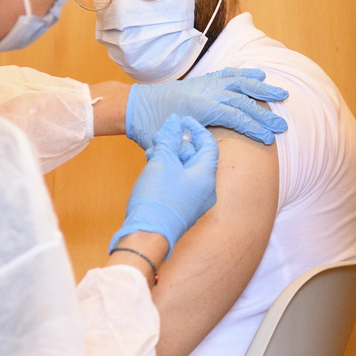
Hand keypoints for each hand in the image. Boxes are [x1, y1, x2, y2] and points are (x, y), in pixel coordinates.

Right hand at [112, 115, 219, 251]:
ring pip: (187, 171)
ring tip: (153, 150)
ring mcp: (196, 202)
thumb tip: (174, 123)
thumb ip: (169, 140)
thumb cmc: (156, 198)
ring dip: (171, 157)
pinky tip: (153, 166)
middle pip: (197, 158)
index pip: (209, 146)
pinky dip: (170, 171)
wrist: (146, 235)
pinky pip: (181, 184)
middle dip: (179, 143)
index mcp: (206, 177)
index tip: (183, 120)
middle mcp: (206, 190)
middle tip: (163, 135)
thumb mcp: (162, 161)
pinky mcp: (184, 210)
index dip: (197, 129)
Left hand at [127, 68, 288, 146]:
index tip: (270, 139)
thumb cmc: (151, 129)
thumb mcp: (172, 142)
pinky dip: (245, 75)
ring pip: (240, 84)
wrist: (134, 107)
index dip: (255, 129)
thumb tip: (210, 153)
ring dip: (262, 90)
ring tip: (282, 94)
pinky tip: (259, 76)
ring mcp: (205, 84)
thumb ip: (193, 145)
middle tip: (283, 126)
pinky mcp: (203, 81)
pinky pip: (228, 75)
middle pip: (244, 101)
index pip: (236, 117)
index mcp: (201, 107)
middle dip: (265, 115)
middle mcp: (207, 92)